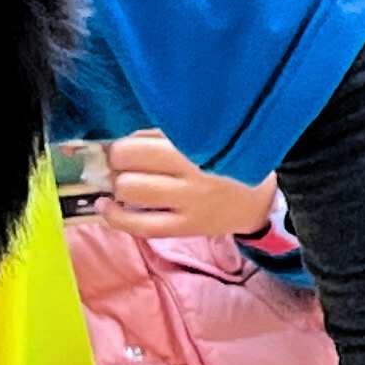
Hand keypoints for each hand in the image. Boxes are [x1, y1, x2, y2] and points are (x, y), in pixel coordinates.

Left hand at [99, 130, 277, 242]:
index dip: (122, 148)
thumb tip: (119, 145)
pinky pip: (141, 226)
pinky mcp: (185, 228)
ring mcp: (188, 203)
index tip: (125, 150)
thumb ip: (161, 137)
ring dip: (118, 186)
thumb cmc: (223, 163)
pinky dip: (115, 217)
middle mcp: (193, 173)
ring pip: (130, 192)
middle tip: (125, 168)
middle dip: (118, 166)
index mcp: (197, 145)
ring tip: (122, 184)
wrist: (256, 200)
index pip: (139, 146)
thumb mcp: (201, 139)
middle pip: (130, 166)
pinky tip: (107, 207)